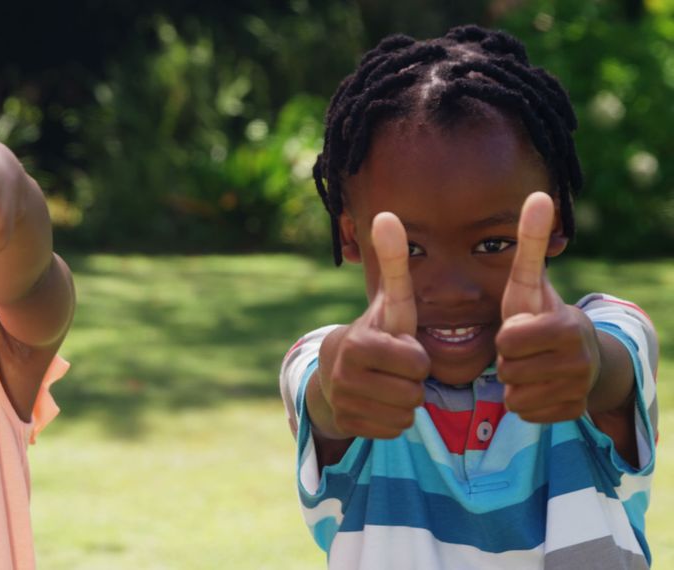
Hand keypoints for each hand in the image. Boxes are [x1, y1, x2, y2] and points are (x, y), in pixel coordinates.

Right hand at [319, 212, 429, 438]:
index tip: (402, 348)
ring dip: (405, 403)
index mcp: (358, 345)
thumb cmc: (378, 332)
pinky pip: (393, 431)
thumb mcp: (391, 301)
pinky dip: (392, 420)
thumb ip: (393, 263)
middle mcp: (345, 375)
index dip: (417, 358)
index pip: (416, 364)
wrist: (336, 369)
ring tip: (389, 384)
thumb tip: (387, 214)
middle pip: (412, 394)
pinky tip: (380, 403)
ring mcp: (343, 402)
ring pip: (404, 416)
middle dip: (412, 382)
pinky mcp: (346, 424)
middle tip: (397, 370)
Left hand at [496, 192, 598, 422]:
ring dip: (514, 383)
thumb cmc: (541, 315)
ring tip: (530, 366)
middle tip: (523, 350)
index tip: (520, 329)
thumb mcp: (530, 282)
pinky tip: (538, 386)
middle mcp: (579, 362)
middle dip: (508, 361)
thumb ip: (529, 243)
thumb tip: (538, 194)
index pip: (508, 342)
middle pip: (508, 371)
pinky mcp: (571, 414)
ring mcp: (578, 390)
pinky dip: (526, 402)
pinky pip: (526, 414)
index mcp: (566, 328)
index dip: (506, 336)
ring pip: (515, 396)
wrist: (579, 355)